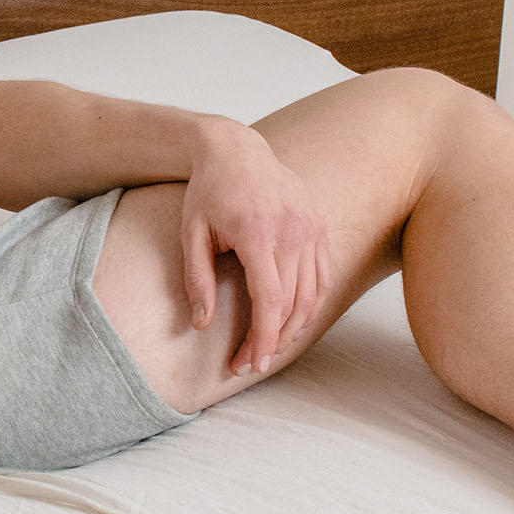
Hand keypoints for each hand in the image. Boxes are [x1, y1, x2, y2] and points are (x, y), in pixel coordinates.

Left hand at [179, 122, 328, 377]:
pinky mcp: (319, 227)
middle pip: (292, 305)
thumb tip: (201, 325)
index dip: (262, 338)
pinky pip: (322, 278)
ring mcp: (311, 229)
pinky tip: (290, 323)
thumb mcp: (191, 233)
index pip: (270, 300)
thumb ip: (197, 280)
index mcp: (258, 233)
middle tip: (250, 364)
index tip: (250, 364)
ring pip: (312, 296)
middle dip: (272, 342)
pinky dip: (310, 306)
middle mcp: (292, 231)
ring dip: (293, 330)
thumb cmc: (207, 192)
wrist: (236, 149)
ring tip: (269, 349)